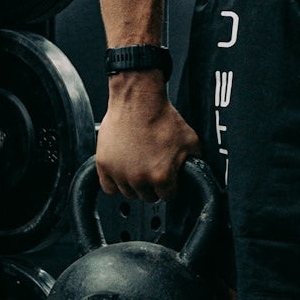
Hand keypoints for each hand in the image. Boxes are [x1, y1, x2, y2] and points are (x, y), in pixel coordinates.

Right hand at [95, 74, 201, 201]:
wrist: (138, 102)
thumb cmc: (163, 119)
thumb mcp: (191, 140)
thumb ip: (195, 160)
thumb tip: (196, 170)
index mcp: (161, 176)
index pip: (168, 196)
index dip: (171, 187)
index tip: (169, 180)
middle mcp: (139, 180)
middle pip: (147, 197)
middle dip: (153, 186)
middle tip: (155, 170)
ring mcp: (119, 174)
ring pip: (128, 193)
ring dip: (135, 185)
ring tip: (140, 167)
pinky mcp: (103, 166)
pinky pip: (108, 187)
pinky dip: (115, 182)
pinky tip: (124, 172)